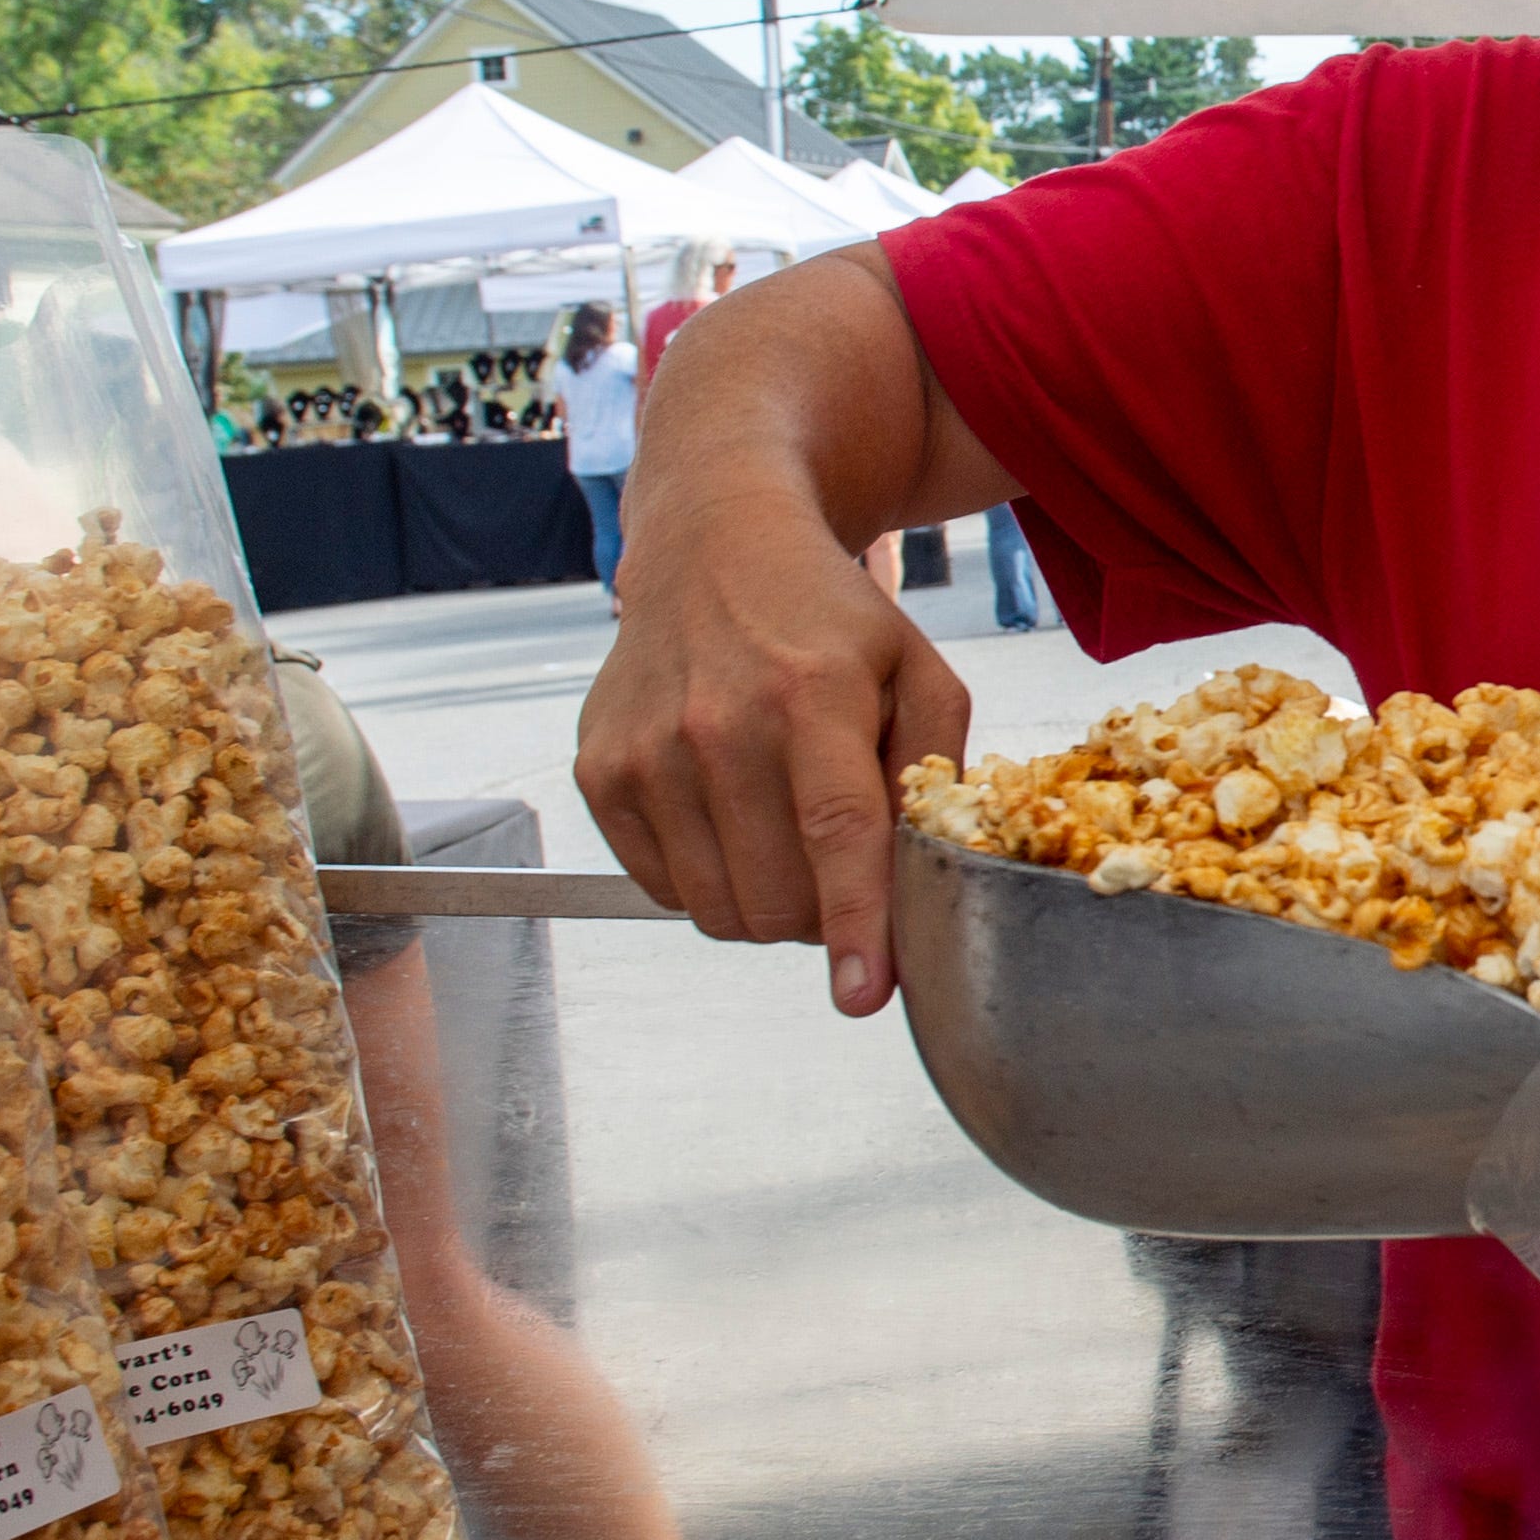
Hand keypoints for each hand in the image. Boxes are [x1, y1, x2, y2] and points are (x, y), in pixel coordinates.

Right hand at [574, 476, 971, 1016]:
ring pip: (717, 908)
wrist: (712, 545)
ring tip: (785, 838)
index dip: (853, 924)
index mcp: (814, 695)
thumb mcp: (914, 668)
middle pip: (774, 895)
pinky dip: (708, 881)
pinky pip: (664, 888)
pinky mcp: (602, 771)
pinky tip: (730, 820)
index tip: (862, 994)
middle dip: (821, 917)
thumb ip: (937, 767)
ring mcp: (649, 751)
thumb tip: (931, 872)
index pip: (836, 832)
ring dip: (765, 906)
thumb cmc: (826, 616)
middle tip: (839, 874)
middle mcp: (720, 724)